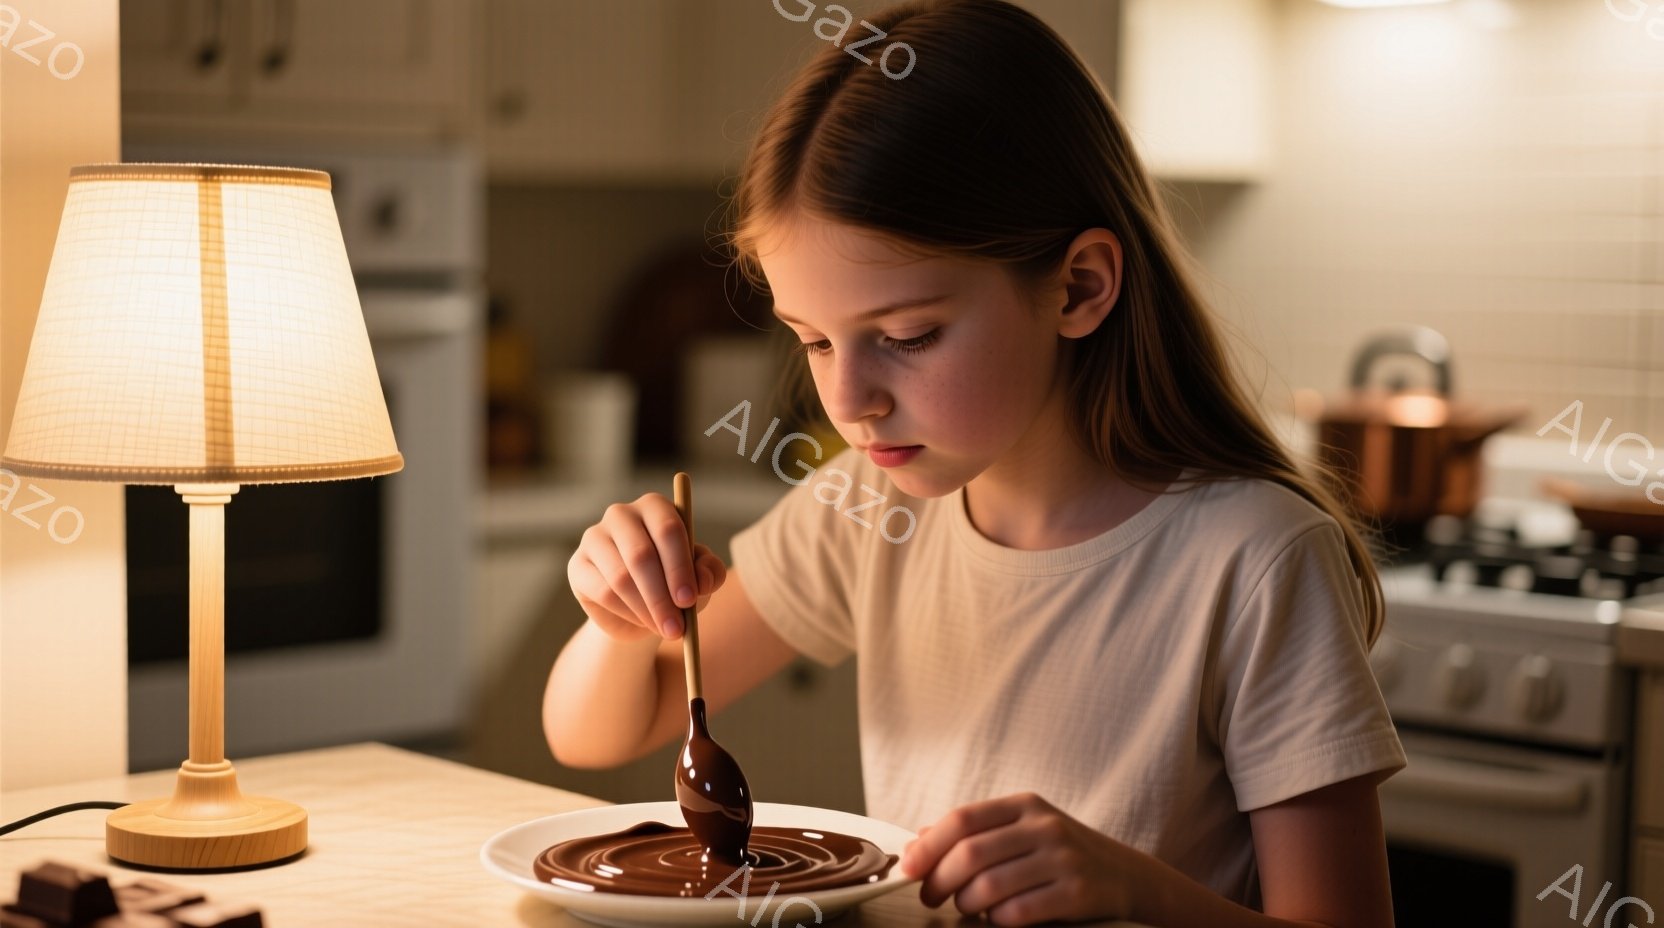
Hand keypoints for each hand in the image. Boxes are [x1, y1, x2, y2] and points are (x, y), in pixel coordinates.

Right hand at [568, 493, 726, 641]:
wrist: (640, 607)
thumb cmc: (675, 583)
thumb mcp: (700, 579)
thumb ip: (709, 574)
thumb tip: (702, 581)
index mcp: (655, 507)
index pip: (668, 529)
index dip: (680, 567)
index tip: (689, 600)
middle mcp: (621, 515)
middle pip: (641, 554)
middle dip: (661, 596)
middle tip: (677, 627)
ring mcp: (594, 537)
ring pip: (621, 578)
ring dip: (646, 610)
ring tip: (664, 629)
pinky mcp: (578, 565)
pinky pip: (603, 593)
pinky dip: (627, 614)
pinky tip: (642, 623)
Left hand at [898, 791, 1151, 925]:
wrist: (1127, 876)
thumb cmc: (1061, 854)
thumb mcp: (1022, 831)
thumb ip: (973, 834)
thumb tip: (916, 844)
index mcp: (1025, 805)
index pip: (962, 819)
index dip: (928, 846)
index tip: (908, 868)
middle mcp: (1045, 826)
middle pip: (970, 854)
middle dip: (939, 881)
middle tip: (929, 897)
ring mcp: (1064, 858)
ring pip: (989, 886)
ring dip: (965, 904)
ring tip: (964, 908)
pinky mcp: (1078, 893)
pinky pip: (1018, 912)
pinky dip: (997, 920)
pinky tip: (997, 919)